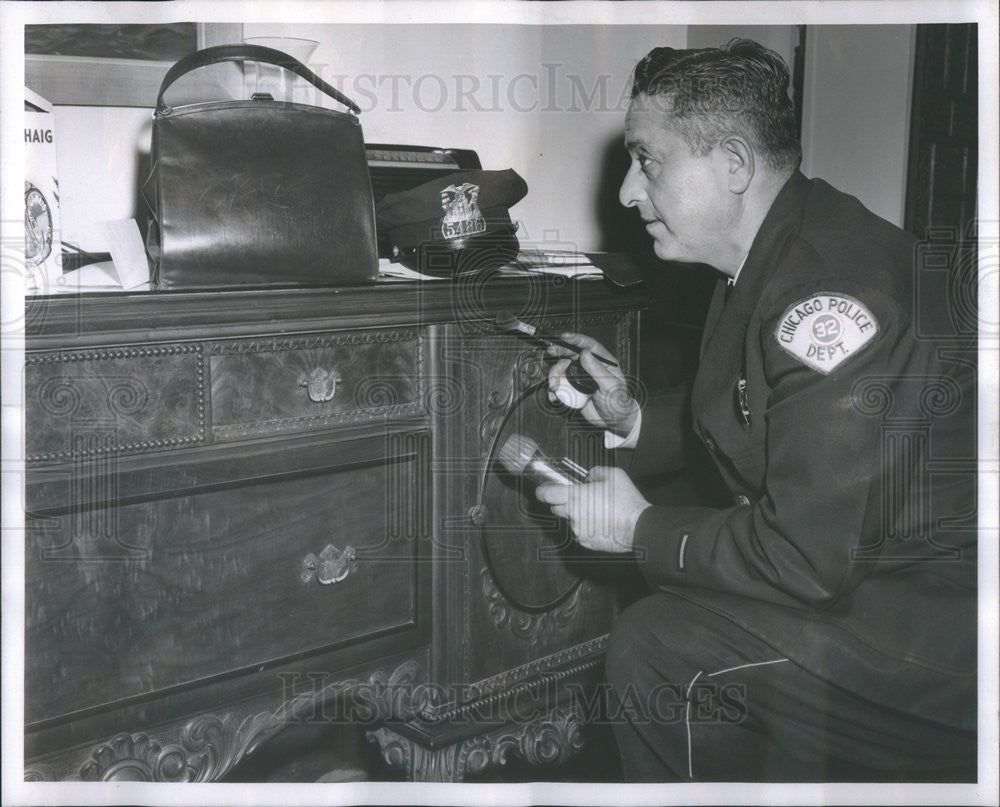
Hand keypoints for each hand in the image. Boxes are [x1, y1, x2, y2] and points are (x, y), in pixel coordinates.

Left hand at [535, 466, 649, 552]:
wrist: (639, 526)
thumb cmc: (626, 501)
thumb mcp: (613, 475)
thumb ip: (594, 473)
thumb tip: (588, 477)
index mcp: (576, 497)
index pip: (546, 494)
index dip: (542, 491)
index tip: (542, 490)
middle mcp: (573, 514)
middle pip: (555, 508)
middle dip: (562, 503)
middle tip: (578, 499)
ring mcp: (578, 530)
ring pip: (570, 521)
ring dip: (577, 516)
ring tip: (597, 512)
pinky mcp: (585, 542)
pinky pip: (580, 533)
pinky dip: (586, 527)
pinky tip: (600, 523)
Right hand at [546, 333, 637, 436]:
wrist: (613, 422)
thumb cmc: (618, 403)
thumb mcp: (610, 386)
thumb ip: (597, 370)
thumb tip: (584, 353)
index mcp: (603, 362)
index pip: (589, 345)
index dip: (576, 339)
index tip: (565, 337)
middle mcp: (590, 367)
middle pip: (571, 354)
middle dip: (559, 351)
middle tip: (550, 352)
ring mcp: (580, 378)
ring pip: (562, 370)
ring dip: (554, 376)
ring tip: (554, 387)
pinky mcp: (572, 390)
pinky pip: (559, 386)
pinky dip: (554, 390)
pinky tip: (554, 396)